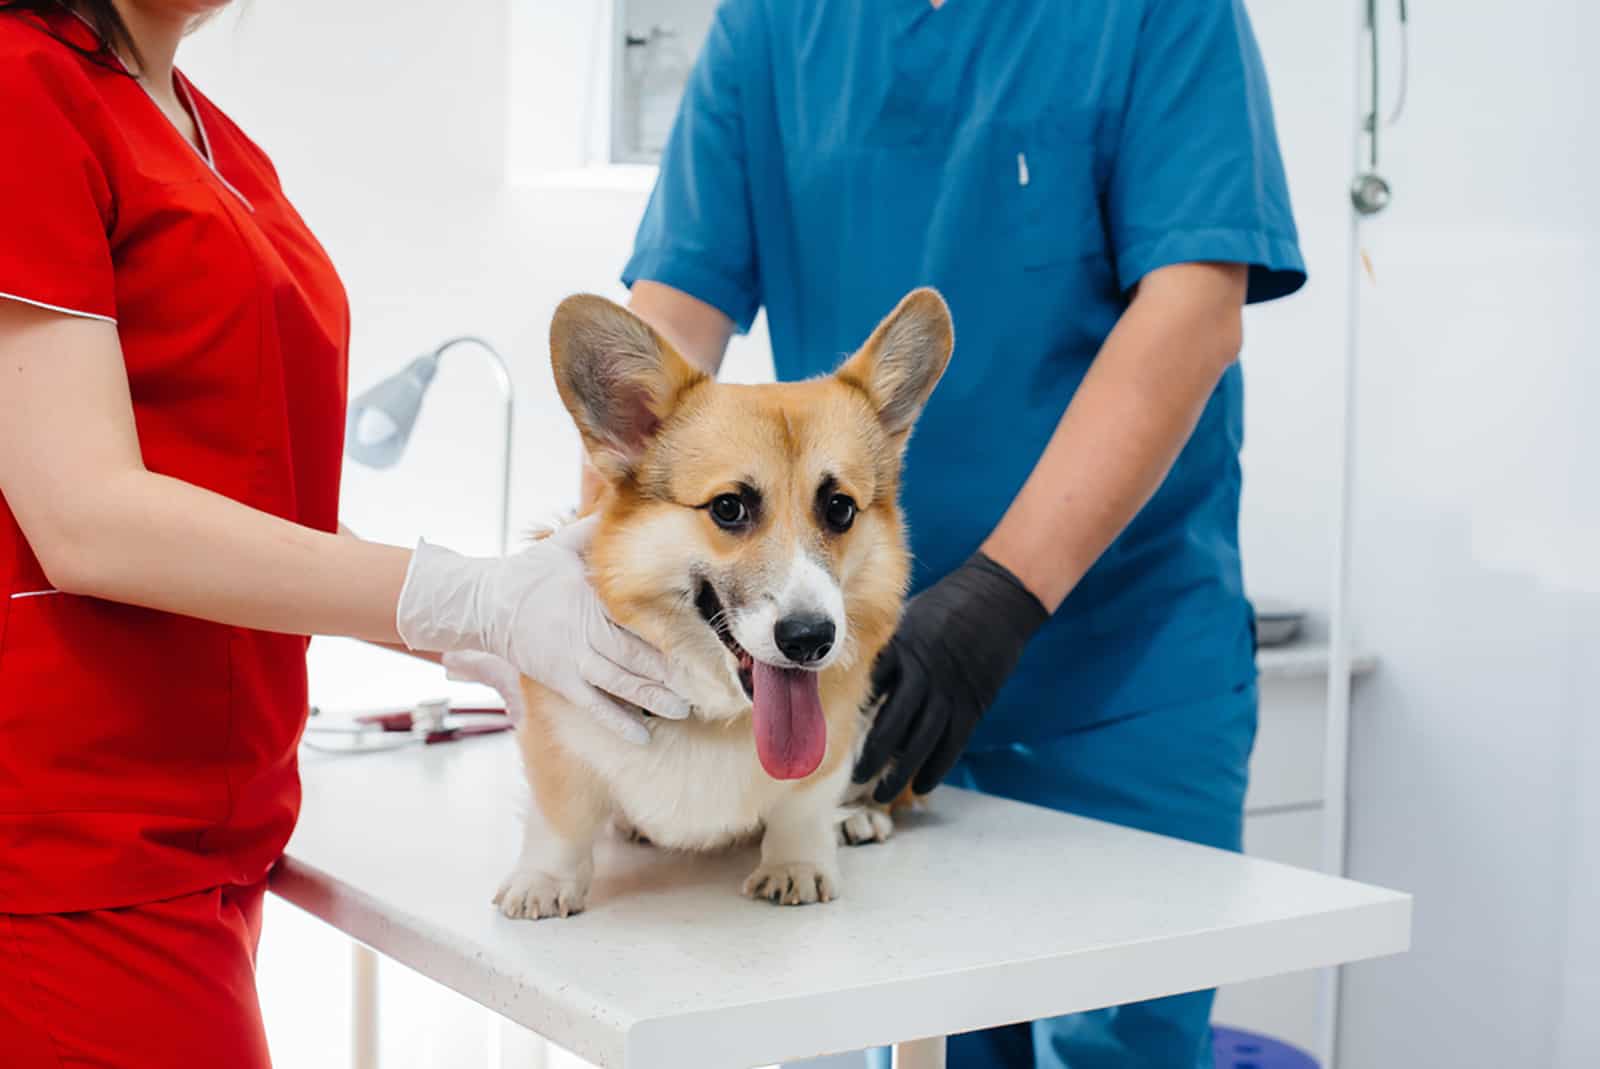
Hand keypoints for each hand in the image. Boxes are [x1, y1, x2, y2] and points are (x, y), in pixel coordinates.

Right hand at [395, 516, 689, 743]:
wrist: (484, 604)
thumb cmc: (529, 572)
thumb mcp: (563, 544)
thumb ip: (597, 530)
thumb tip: (627, 501)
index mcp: (591, 599)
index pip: (640, 617)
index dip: (674, 629)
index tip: (707, 637)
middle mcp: (585, 632)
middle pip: (637, 655)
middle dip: (675, 670)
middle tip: (710, 682)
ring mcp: (573, 660)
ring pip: (621, 684)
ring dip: (655, 698)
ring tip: (688, 708)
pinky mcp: (561, 681)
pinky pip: (593, 707)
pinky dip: (618, 723)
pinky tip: (644, 737)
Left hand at [854, 553, 1047, 801]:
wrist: (997, 598)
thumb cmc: (946, 605)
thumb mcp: (908, 618)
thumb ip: (887, 647)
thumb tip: (855, 672)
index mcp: (902, 651)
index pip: (870, 690)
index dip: (852, 715)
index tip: (835, 735)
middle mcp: (924, 675)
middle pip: (893, 724)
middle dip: (872, 755)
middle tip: (855, 776)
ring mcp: (951, 693)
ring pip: (921, 742)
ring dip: (899, 772)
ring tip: (880, 794)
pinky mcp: (974, 705)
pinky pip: (952, 745)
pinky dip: (936, 768)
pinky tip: (920, 787)